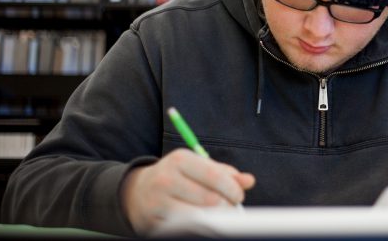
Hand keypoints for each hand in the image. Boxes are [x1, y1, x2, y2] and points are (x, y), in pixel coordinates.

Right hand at [120, 149, 255, 234]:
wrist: (137, 191)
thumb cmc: (177, 176)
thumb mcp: (198, 167)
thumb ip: (224, 173)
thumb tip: (249, 181)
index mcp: (180, 159)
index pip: (214, 176)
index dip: (232, 189)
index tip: (239, 196)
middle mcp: (166, 178)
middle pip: (209, 199)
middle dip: (227, 206)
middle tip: (231, 209)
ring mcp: (158, 202)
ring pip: (199, 216)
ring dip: (215, 218)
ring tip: (219, 215)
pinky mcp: (153, 221)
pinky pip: (185, 228)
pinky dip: (199, 226)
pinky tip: (202, 222)